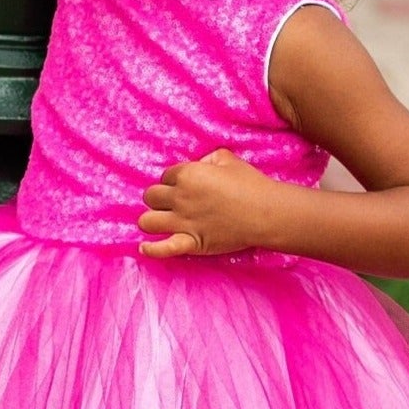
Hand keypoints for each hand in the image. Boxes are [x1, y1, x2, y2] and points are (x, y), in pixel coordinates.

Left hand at [138, 148, 286, 257]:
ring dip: (151, 220)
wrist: (265, 213)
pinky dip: (151, 249)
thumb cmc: (250, 184)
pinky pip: (162, 248)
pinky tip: (144, 247)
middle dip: (158, 198)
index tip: (184, 186)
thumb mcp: (227, 159)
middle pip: (150, 196)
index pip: (166, 176)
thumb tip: (198, 165)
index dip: (173, 180)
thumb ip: (207, 158)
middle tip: (171, 203)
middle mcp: (179, 198)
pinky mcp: (190, 242)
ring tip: (161, 221)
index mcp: (187, 175)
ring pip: (147, 221)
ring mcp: (182, 222)